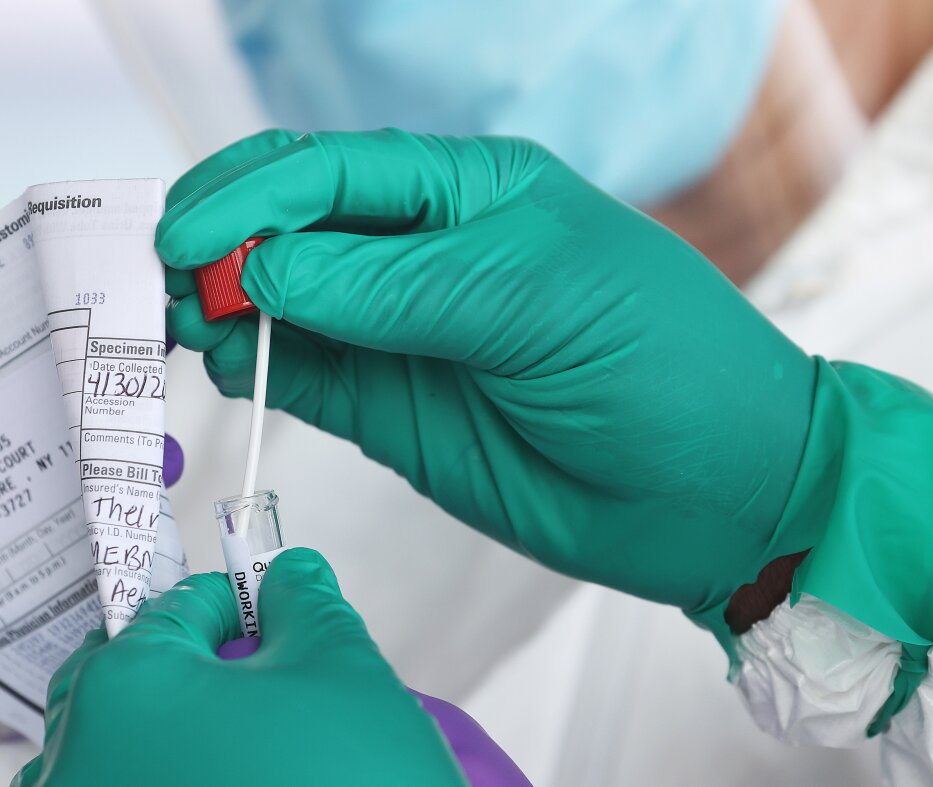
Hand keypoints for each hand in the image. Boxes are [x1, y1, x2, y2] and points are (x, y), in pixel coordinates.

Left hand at [14, 549, 467, 786]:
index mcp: (125, 690)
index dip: (242, 600)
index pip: (180, 610)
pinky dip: (184, 779)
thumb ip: (310, 604)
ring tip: (267, 743)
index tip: (280, 608)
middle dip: (210, 669)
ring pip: (135, 750)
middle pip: (142, 682)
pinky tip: (245, 780)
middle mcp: (80, 763)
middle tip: (275, 677)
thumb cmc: (344, 782)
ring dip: (191, 734)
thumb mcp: (341, 671)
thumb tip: (294, 572)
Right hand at [156, 130, 817, 639]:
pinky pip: (307, 374)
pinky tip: (227, 363)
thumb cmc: (665, 364)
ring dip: (226, 306)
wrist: (719, 490)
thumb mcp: (538, 301)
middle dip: (224, 242)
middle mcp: (432, 254)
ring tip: (185, 324)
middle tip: (168, 278)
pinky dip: (256, 365)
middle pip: (297, 229)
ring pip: (288, 304)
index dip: (256, 196)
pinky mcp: (398, 408)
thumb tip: (266, 271)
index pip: (337, 171)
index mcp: (475, 191)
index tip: (192, 239)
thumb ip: (399, 288)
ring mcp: (409, 334)